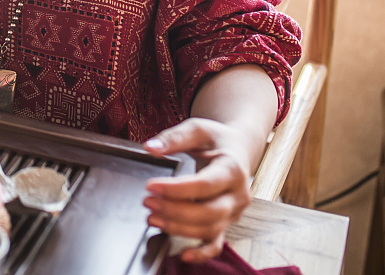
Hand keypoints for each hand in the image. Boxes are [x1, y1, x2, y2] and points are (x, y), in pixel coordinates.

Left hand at [142, 118, 253, 262]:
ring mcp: (233, 212)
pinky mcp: (226, 223)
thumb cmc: (216, 139)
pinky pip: (217, 244)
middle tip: (147, 201)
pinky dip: (202, 254)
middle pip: (208, 212)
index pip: (204, 185)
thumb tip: (149, 148)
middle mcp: (238, 195)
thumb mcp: (197, 129)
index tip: (150, 186)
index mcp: (232, 169)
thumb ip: (173, 138)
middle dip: (174, 210)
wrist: (237, 149)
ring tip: (151, 217)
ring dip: (178, 228)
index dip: (176, 189)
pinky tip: (183, 255)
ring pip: (209, 229)